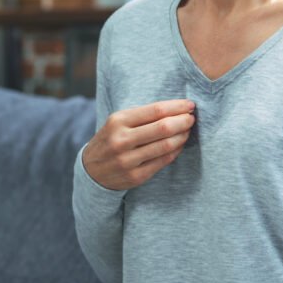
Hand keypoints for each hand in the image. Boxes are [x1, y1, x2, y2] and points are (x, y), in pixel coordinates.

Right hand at [82, 99, 196, 190]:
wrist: (91, 171)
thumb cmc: (111, 139)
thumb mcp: (118, 122)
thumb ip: (143, 115)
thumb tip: (177, 108)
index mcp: (118, 121)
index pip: (156, 110)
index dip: (177, 107)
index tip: (190, 105)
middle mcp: (121, 140)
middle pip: (163, 128)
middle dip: (183, 121)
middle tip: (192, 118)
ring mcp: (128, 160)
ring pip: (166, 145)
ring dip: (182, 136)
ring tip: (187, 130)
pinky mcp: (135, 176)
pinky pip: (164, 161)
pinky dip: (176, 151)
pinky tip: (180, 144)